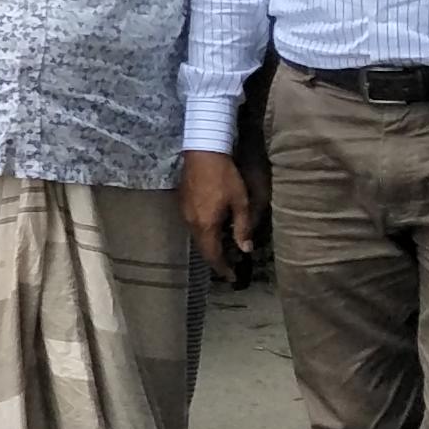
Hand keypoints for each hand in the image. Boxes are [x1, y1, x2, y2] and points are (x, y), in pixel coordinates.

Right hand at [179, 150, 256, 276]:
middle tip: (229, 266)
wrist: (203, 151)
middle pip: (202, 248)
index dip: (222, 268)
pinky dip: (204, 232)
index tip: (232, 277)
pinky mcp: (182, 203)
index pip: (213, 255)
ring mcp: (184, 213)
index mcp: (206, 225)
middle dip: (215, 259)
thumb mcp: (240, 202)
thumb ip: (242, 227)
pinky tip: (213, 227)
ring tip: (223, 248)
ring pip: (197, 237)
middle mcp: (191, 223)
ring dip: (209, 245)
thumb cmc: (225, 176)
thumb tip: (245, 249)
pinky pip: (193, 225)